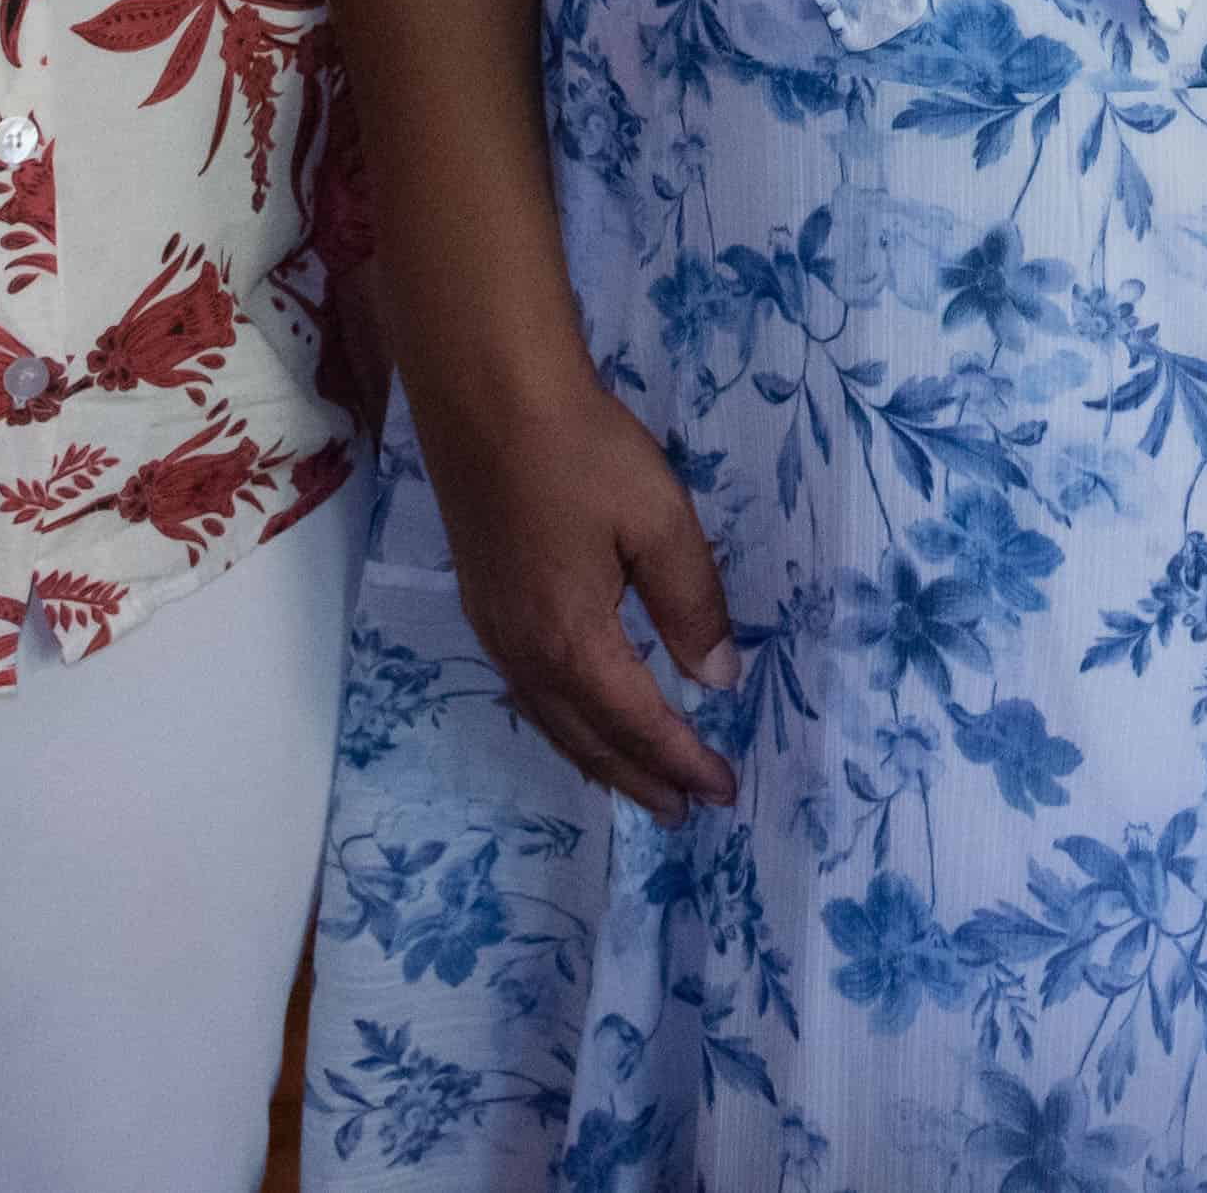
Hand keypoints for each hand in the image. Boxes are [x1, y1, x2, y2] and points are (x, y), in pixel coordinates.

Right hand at [413, 359, 741, 813]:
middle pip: (587, 740)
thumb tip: (718, 679)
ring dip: (598, 760)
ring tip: (636, 784)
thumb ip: (692, 605)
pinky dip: (563, 723)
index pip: (638, 724)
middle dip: (639, 779)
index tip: (724, 790)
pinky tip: (578, 715)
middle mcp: (525, 653)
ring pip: (551, 721)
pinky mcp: (482, 603)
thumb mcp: (660, 521)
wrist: (486, 396)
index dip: (684, 761)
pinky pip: (528, 693)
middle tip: (684, 811)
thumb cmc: (582, 452)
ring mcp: (494, 630)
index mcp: (573, 642)